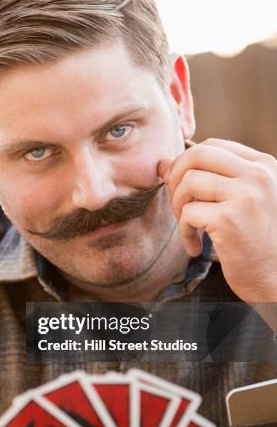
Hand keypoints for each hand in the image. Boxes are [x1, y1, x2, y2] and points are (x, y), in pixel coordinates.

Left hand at [158, 138, 276, 302]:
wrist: (276, 280)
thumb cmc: (255, 242)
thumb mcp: (239, 202)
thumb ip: (207, 178)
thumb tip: (161, 164)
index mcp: (264, 166)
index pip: (213, 146)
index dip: (187, 163)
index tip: (182, 187)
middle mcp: (258, 175)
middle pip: (198, 155)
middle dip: (176, 177)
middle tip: (178, 204)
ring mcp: (245, 195)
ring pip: (188, 182)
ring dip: (178, 206)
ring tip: (188, 226)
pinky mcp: (229, 219)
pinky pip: (188, 213)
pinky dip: (184, 231)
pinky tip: (194, 247)